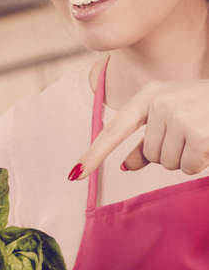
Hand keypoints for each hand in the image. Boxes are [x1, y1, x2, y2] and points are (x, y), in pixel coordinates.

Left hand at [69, 79, 208, 179]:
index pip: (115, 129)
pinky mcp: (196, 132)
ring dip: (184, 158)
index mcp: (150, 94)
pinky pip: (186, 167)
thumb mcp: (172, 116)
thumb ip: (147, 141)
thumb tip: (125, 165)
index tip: (74, 174)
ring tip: (201, 135)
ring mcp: (177, 114)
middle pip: (149, 154)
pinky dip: (199, 163)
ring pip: (166, 163)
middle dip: (169, 153)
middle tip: (191, 133)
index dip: (94, 153)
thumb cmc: (205, 108)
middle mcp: (160, 101)